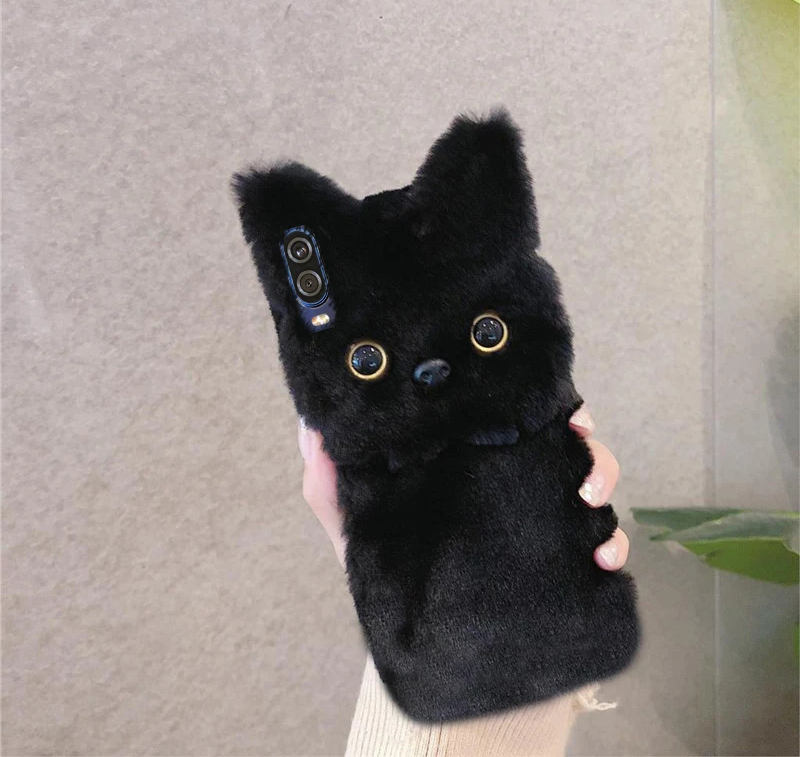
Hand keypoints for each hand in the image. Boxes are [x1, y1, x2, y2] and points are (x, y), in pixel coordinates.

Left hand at [298, 405, 628, 570]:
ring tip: (587, 497)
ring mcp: (543, 523)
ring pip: (592, 480)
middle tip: (577, 435)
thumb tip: (309, 427)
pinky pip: (606, 544)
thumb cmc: (394, 584)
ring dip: (603, 477)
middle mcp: (513, 486)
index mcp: (472, 468)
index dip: (532, 398)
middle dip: (579, 431)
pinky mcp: (565, 564)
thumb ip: (331, 488)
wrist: (433, 654)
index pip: (509, 418)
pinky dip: (615, 544)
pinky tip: (602, 555)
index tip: (541, 393)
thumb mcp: (356, 534)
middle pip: (561, 441)